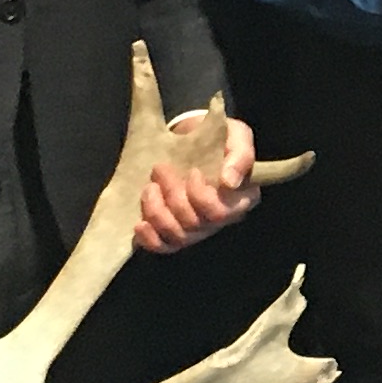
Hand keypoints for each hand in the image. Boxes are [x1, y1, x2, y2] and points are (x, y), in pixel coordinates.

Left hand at [139, 111, 260, 249]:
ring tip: (149, 188)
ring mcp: (198, 228)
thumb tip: (230, 181)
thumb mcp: (236, 135)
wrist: (191, 135)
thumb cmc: (218, 137)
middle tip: (160, 168)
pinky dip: (150, 239)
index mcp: (240, 199)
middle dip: (174, 196)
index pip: (222, 213)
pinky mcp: (175, 233)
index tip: (193, 171)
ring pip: (178, 236)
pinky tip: (141, 224)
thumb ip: (240, 155)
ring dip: (158, 212)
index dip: (202, 197)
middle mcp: (220, 219)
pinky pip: (164, 246)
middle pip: (196, 224)